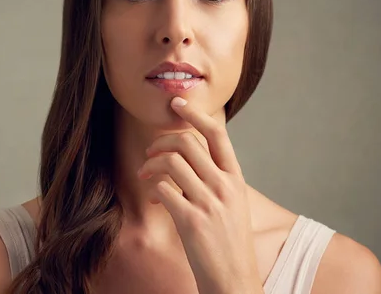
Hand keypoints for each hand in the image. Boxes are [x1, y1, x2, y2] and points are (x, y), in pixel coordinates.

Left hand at [137, 97, 264, 293]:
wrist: (234, 280)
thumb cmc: (229, 241)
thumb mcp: (233, 203)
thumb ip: (216, 178)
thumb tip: (190, 156)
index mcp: (235, 178)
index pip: (217, 134)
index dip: (195, 113)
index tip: (177, 104)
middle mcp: (224, 186)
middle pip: (187, 142)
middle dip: (161, 141)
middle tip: (151, 151)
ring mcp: (209, 203)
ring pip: (172, 162)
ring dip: (151, 164)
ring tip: (145, 174)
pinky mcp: (192, 221)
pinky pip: (163, 189)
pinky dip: (152, 188)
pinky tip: (153, 198)